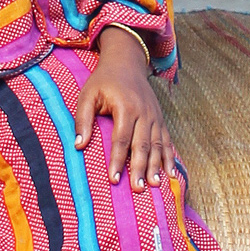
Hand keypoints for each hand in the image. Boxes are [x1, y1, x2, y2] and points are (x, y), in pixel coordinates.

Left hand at [74, 26, 175, 191]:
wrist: (127, 61)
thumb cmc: (104, 80)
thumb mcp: (88, 94)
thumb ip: (83, 119)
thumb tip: (79, 146)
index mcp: (125, 107)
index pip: (121, 139)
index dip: (118, 160)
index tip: (114, 179)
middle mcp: (144, 112)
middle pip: (143, 145)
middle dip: (140, 168)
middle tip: (138, 189)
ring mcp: (155, 116)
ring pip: (157, 145)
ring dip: (157, 166)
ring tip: (155, 185)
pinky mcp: (160, 118)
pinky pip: (167, 140)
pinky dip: (169, 157)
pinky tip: (170, 173)